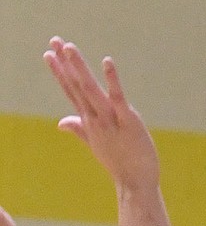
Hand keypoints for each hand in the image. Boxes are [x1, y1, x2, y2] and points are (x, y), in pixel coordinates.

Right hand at [44, 40, 159, 194]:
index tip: (48, 53)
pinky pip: (119, 99)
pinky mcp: (128, 123)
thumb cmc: (119, 163)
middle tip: (54, 40)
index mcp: (89, 121)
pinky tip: (107, 62)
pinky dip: (112, 81)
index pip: (71, 92)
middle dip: (66, 64)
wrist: (136, 185)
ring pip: (91, 90)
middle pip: (77, 87)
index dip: (60, 72)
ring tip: (69, 47)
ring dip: (80, 68)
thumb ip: (79, 128)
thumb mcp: (96, 143)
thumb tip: (60, 122)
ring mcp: (110, 120)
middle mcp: (96, 119)